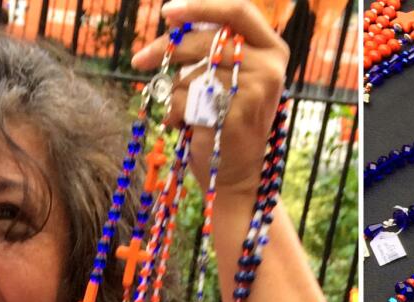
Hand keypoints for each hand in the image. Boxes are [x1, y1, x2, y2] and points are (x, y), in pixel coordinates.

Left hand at [132, 0, 288, 195]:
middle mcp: (271, 69)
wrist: (237, 172)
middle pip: (208, 39)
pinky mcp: (234, 116)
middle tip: (140, 59)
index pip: (239, 11)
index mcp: (273, 50)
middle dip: (168, 48)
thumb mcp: (231, 75)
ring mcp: (255, 93)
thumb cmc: (227, 118)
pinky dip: (174, 112)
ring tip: (187, 110)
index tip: (168, 11)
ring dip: (176, 90)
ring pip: (192, 72)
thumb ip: (215, 45)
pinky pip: (185, 98)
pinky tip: (186, 125)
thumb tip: (174, 19)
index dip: (201, 5)